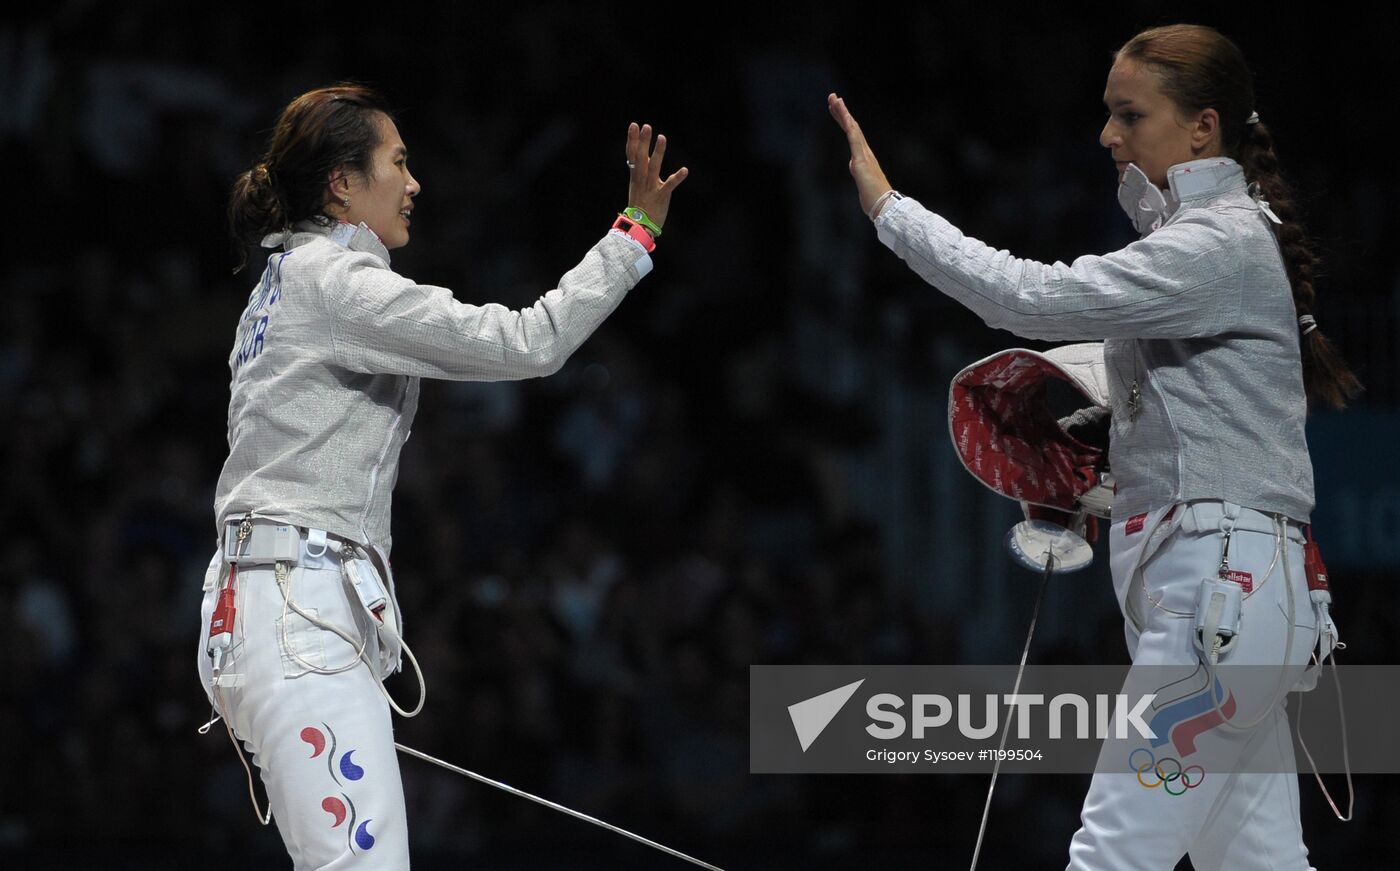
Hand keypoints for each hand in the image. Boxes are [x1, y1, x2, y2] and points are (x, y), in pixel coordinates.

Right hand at [626, 123, 688, 229]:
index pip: (632, 154)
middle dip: (643, 142)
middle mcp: (641, 179)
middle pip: (640, 157)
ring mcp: (651, 187)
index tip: (634, 125)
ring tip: (662, 137)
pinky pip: (669, 185)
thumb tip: (636, 156)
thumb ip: (639, 170)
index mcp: (635, 176)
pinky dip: (677, 178)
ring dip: (658, 152)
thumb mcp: (637, 185)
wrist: (640, 226)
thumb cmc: (640, 206)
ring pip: (653, 167)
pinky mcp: (661, 196)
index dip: (633, 140)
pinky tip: (685, 170)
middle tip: (645, 126)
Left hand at [827, 93, 893, 217]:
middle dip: (842, 112)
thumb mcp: (864, 186)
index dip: (845, 121)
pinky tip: (844, 116)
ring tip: (835, 100)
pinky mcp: (861, 162)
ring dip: (843, 114)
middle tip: (833, 97)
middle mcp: (865, 153)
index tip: (837, 109)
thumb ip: (861, 176)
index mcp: (864, 158)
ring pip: (852, 129)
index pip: (853, 135)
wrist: (885, 207)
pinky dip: (849, 127)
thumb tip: (859, 173)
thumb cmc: (876, 200)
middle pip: (851, 127)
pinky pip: (854, 140)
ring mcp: (863, 156)